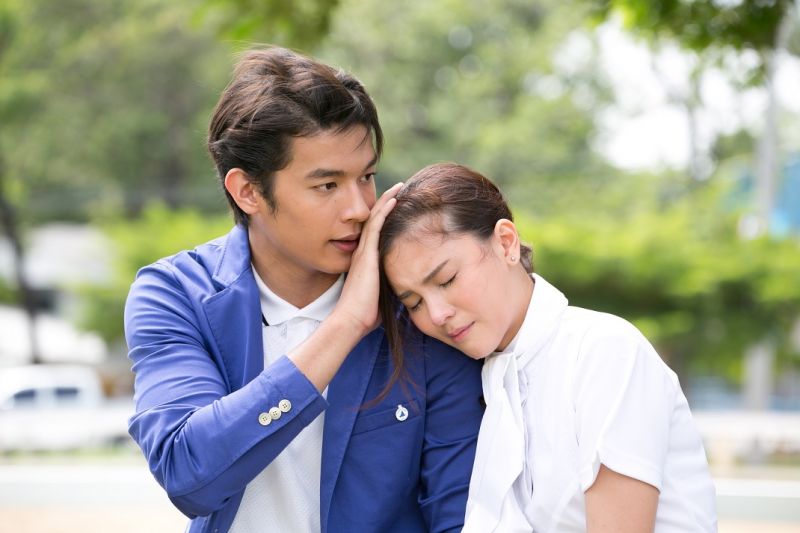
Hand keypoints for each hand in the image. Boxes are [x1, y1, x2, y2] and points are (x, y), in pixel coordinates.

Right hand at [334, 182, 402, 335]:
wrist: (351, 320)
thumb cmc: (365, 314)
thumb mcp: (381, 297)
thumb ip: (389, 288)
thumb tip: (404, 291)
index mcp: (364, 262)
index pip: (375, 233)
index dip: (385, 217)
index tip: (397, 206)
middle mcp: (362, 253)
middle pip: (374, 220)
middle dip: (385, 203)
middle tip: (398, 189)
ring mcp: (363, 252)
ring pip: (375, 218)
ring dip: (387, 201)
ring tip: (399, 187)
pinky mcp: (366, 254)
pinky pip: (376, 226)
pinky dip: (385, 211)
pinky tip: (394, 199)